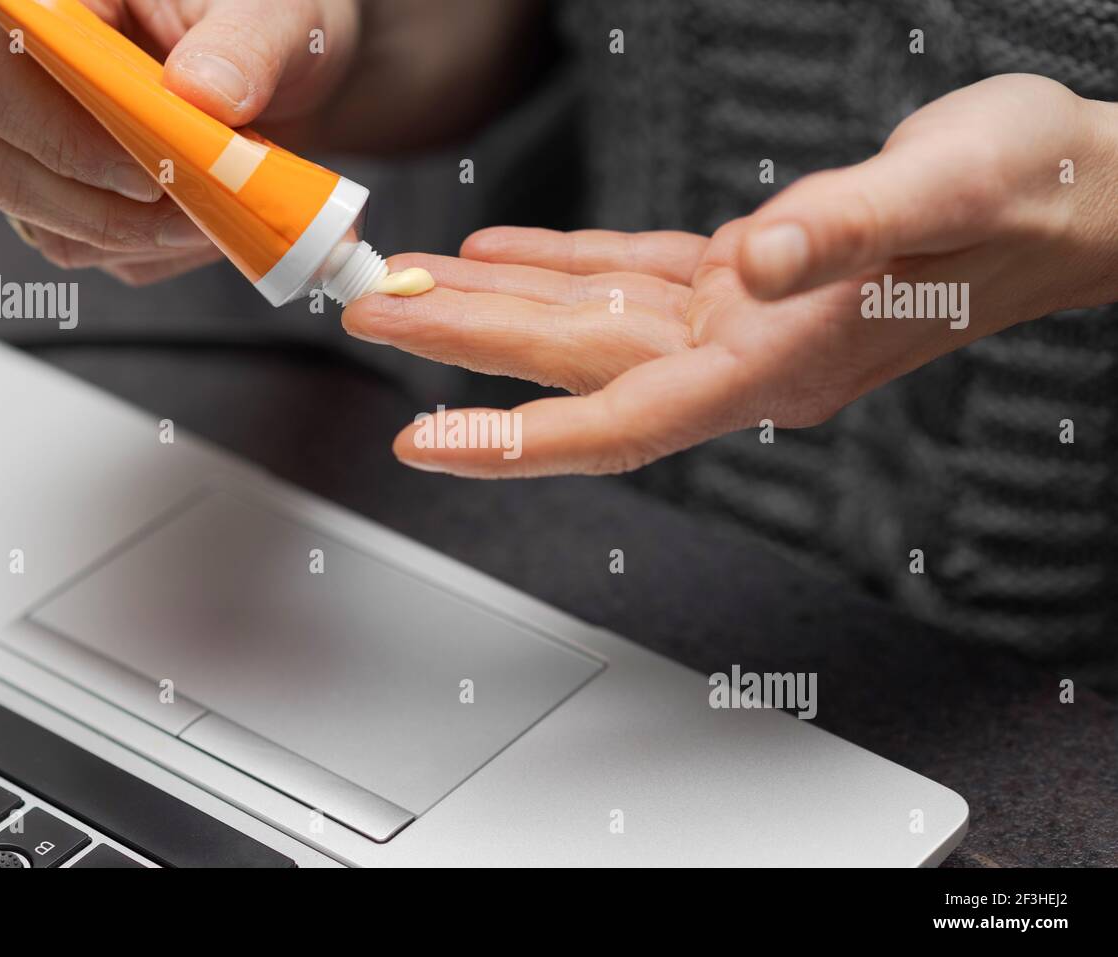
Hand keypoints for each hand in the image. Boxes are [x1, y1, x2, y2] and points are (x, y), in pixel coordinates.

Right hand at [0, 0, 360, 285]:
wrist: (290, 75)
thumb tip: (201, 94)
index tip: (149, 175)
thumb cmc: (265, 25)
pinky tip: (208, 224)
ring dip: (138, 240)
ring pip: (47, 227)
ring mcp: (40, 147)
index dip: (62, 142)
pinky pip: (92, 252)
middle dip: (105, 212)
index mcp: (53, 10)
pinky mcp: (72, 202)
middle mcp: (25, 80)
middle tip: (194, 211)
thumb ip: (242, 47)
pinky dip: (154, 254)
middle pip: (3, 169)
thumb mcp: (271, 17)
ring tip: (217, 215)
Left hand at [342, 74, 1117, 476]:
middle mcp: (745, 354)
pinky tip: (508, 251)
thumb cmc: (1028, 192)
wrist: (1072, 188)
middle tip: (366, 312)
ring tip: (407, 281)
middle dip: (464, 346)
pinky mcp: (750, 273)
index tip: (427, 441)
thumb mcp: (948, 190)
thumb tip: (762, 259)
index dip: (516, 440)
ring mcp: (743, 317)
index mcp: (781, 358)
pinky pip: (632, 276)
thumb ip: (850, 231)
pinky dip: (563, 263)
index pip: (618, 421)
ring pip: (588, 319)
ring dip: (495, 303)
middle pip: (574, 365)